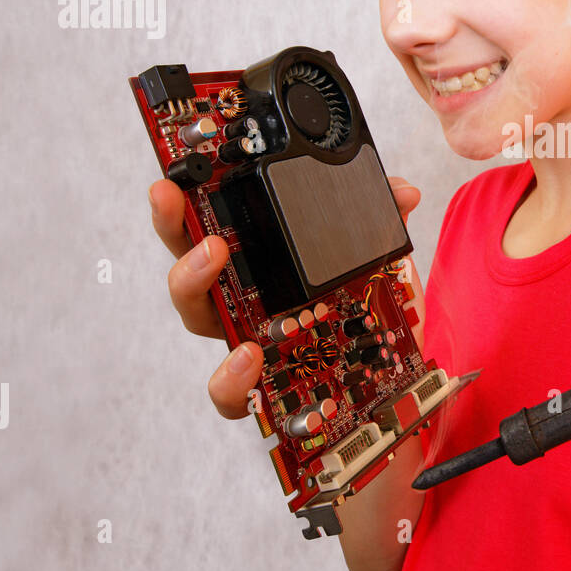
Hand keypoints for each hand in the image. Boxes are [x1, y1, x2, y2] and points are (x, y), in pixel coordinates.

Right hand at [148, 175, 423, 419]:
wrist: (395, 384)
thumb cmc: (370, 318)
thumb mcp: (381, 265)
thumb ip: (383, 223)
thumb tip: (402, 191)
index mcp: (264, 263)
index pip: (213, 225)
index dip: (183, 202)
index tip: (168, 175)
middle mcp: (246, 301)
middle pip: (191, 262)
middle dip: (176, 228)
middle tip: (180, 201)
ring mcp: (250, 342)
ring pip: (200, 318)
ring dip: (193, 282)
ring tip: (212, 256)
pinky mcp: (265, 390)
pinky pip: (230, 394)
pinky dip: (231, 379)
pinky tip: (249, 356)